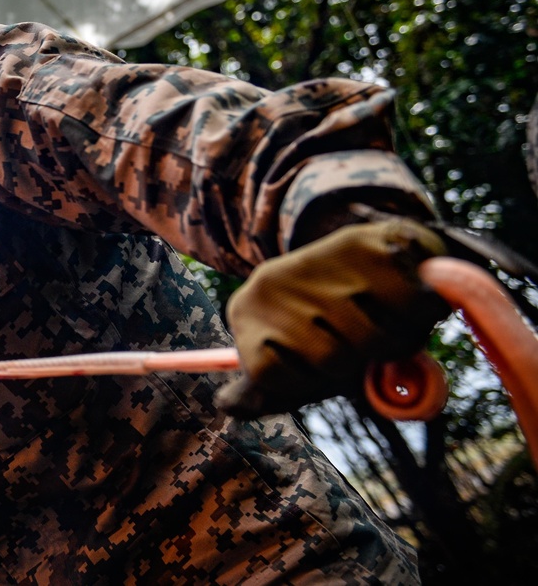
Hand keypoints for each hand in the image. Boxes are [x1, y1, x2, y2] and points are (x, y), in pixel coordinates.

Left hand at [215, 218, 448, 416]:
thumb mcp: (297, 365)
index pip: (270, 374)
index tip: (323, 366)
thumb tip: (228, 406)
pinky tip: (406, 295)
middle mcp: (267, 282)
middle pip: (330, 358)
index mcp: (245, 313)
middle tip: (365, 342)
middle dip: (360, 361)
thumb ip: (267, 395)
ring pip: (371, 337)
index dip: (309, 381)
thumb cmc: (334, 327)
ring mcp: (310, 260)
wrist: (376, 254)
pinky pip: (407, 303)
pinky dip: (420, 311)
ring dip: (397, 339)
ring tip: (388, 318)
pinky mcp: (360, 242)